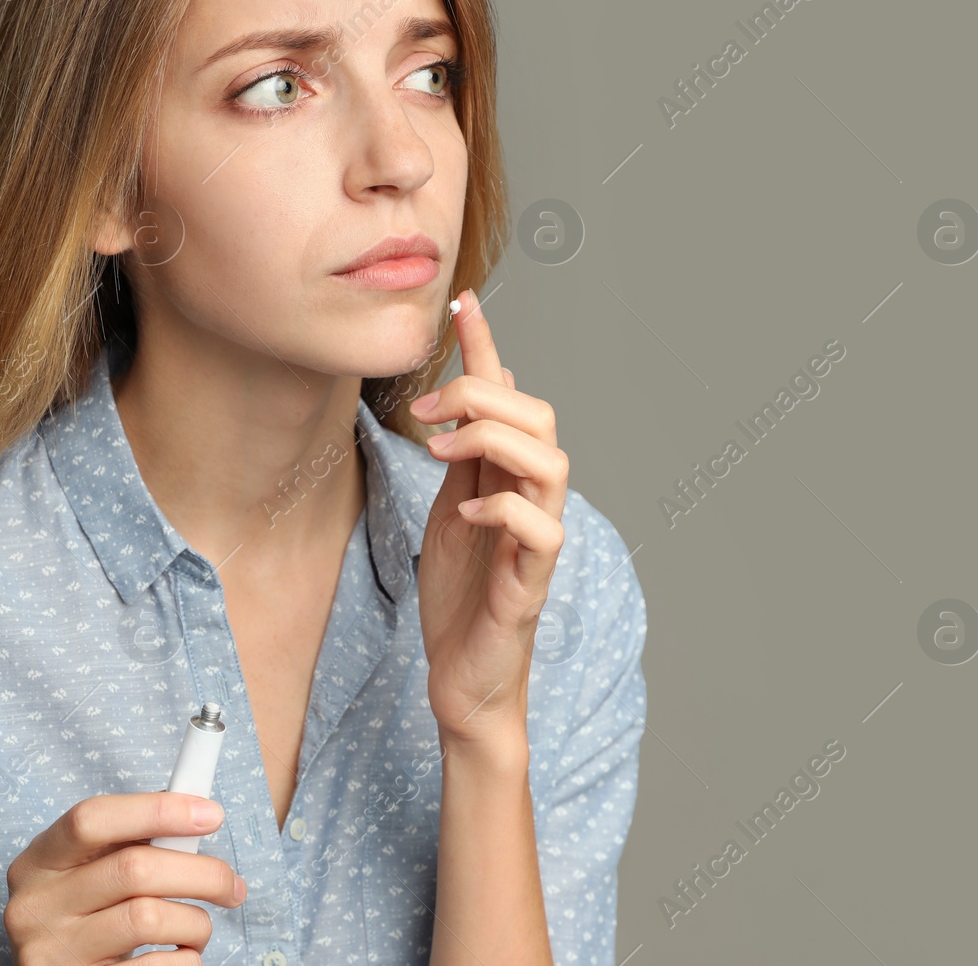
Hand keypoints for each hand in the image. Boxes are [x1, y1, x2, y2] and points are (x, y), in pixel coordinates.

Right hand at [4, 791, 246, 964]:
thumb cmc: (84, 914)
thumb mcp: (86, 871)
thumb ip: (128, 842)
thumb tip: (196, 812)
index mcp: (39, 861)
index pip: (90, 818)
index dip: (156, 810)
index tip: (210, 813)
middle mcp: (37, 905)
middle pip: (134, 869)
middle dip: (201, 873)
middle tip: (231, 885)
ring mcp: (54, 951)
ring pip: (149, 919)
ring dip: (195, 922)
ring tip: (199, 927)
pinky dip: (185, 960)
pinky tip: (182, 954)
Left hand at [412, 287, 568, 749]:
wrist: (464, 677)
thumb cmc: (460, 596)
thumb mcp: (449, 507)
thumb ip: (462, 455)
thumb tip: (462, 395)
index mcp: (506, 477)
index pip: (507, 397)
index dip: (486, 346)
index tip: (462, 301)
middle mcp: (530, 501)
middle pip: (538, 418)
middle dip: (482, 396)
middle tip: (425, 410)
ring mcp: (536, 541)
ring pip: (552, 463)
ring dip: (495, 441)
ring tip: (444, 450)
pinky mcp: (530, 584)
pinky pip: (540, 532)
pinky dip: (503, 511)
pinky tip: (466, 512)